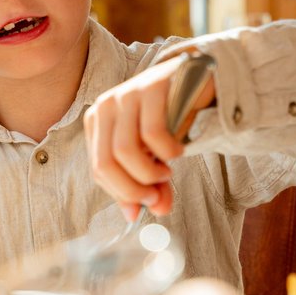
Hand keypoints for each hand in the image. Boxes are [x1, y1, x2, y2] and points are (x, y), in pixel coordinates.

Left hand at [83, 55, 214, 219]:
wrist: (198, 77)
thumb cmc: (169, 119)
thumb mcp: (154, 155)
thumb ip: (146, 184)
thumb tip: (135, 217)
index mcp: (96, 122)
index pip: (99, 170)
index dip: (122, 193)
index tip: (148, 203)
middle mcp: (105, 106)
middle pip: (105, 164)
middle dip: (132, 189)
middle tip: (156, 196)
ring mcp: (126, 94)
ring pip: (124, 151)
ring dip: (149, 173)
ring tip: (167, 172)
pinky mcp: (151, 87)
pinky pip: (153, 133)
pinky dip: (167, 152)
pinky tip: (178, 151)